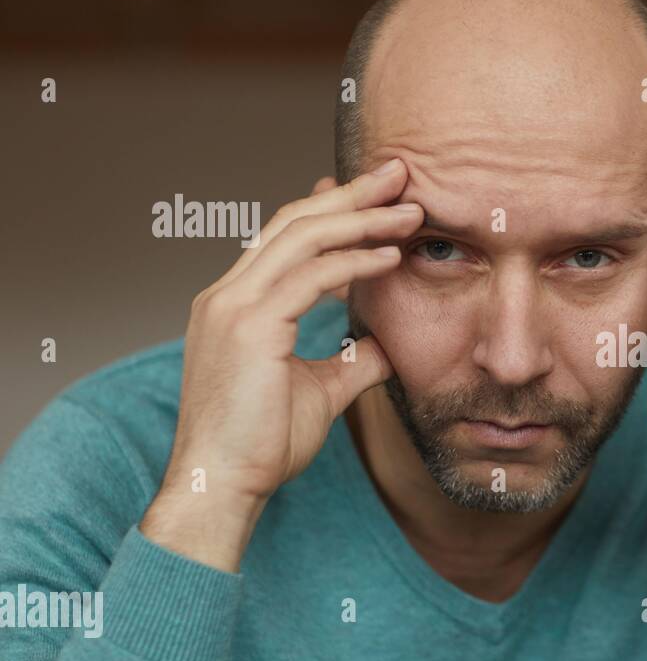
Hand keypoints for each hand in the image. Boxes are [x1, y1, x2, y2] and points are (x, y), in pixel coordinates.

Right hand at [141, 158, 420, 570]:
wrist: (222, 486)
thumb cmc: (260, 445)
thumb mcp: (318, 391)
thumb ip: (350, 361)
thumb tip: (384, 346)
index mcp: (234, 305)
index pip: (284, 239)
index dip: (330, 211)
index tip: (373, 195)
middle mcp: (227, 296)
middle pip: (294, 223)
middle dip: (351, 195)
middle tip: (400, 173)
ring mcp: (233, 307)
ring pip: (302, 239)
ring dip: (362, 219)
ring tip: (410, 209)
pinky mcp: (249, 327)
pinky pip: (310, 277)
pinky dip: (354, 261)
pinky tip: (391, 255)